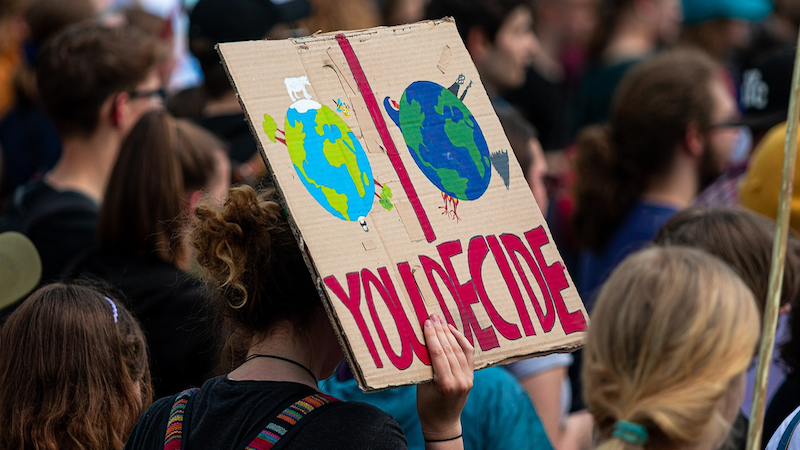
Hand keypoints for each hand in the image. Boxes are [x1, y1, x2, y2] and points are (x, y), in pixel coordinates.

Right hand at [417, 314, 473, 441]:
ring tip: (440, 320)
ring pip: (459, 349)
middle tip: (433, 316)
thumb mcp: (421, 386)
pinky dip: (461, 340)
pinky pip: (468, 354)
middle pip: (449, 349)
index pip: (438, 353)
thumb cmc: (426, 406)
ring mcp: (468, 379)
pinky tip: (453, 330)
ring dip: (449, 332)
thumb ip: (425, 366)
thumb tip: (423, 341)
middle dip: (440, 330)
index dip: (432, 336)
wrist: (443, 423)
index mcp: (444, 384)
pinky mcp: (471, 377)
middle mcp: (459, 380)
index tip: (426, 322)